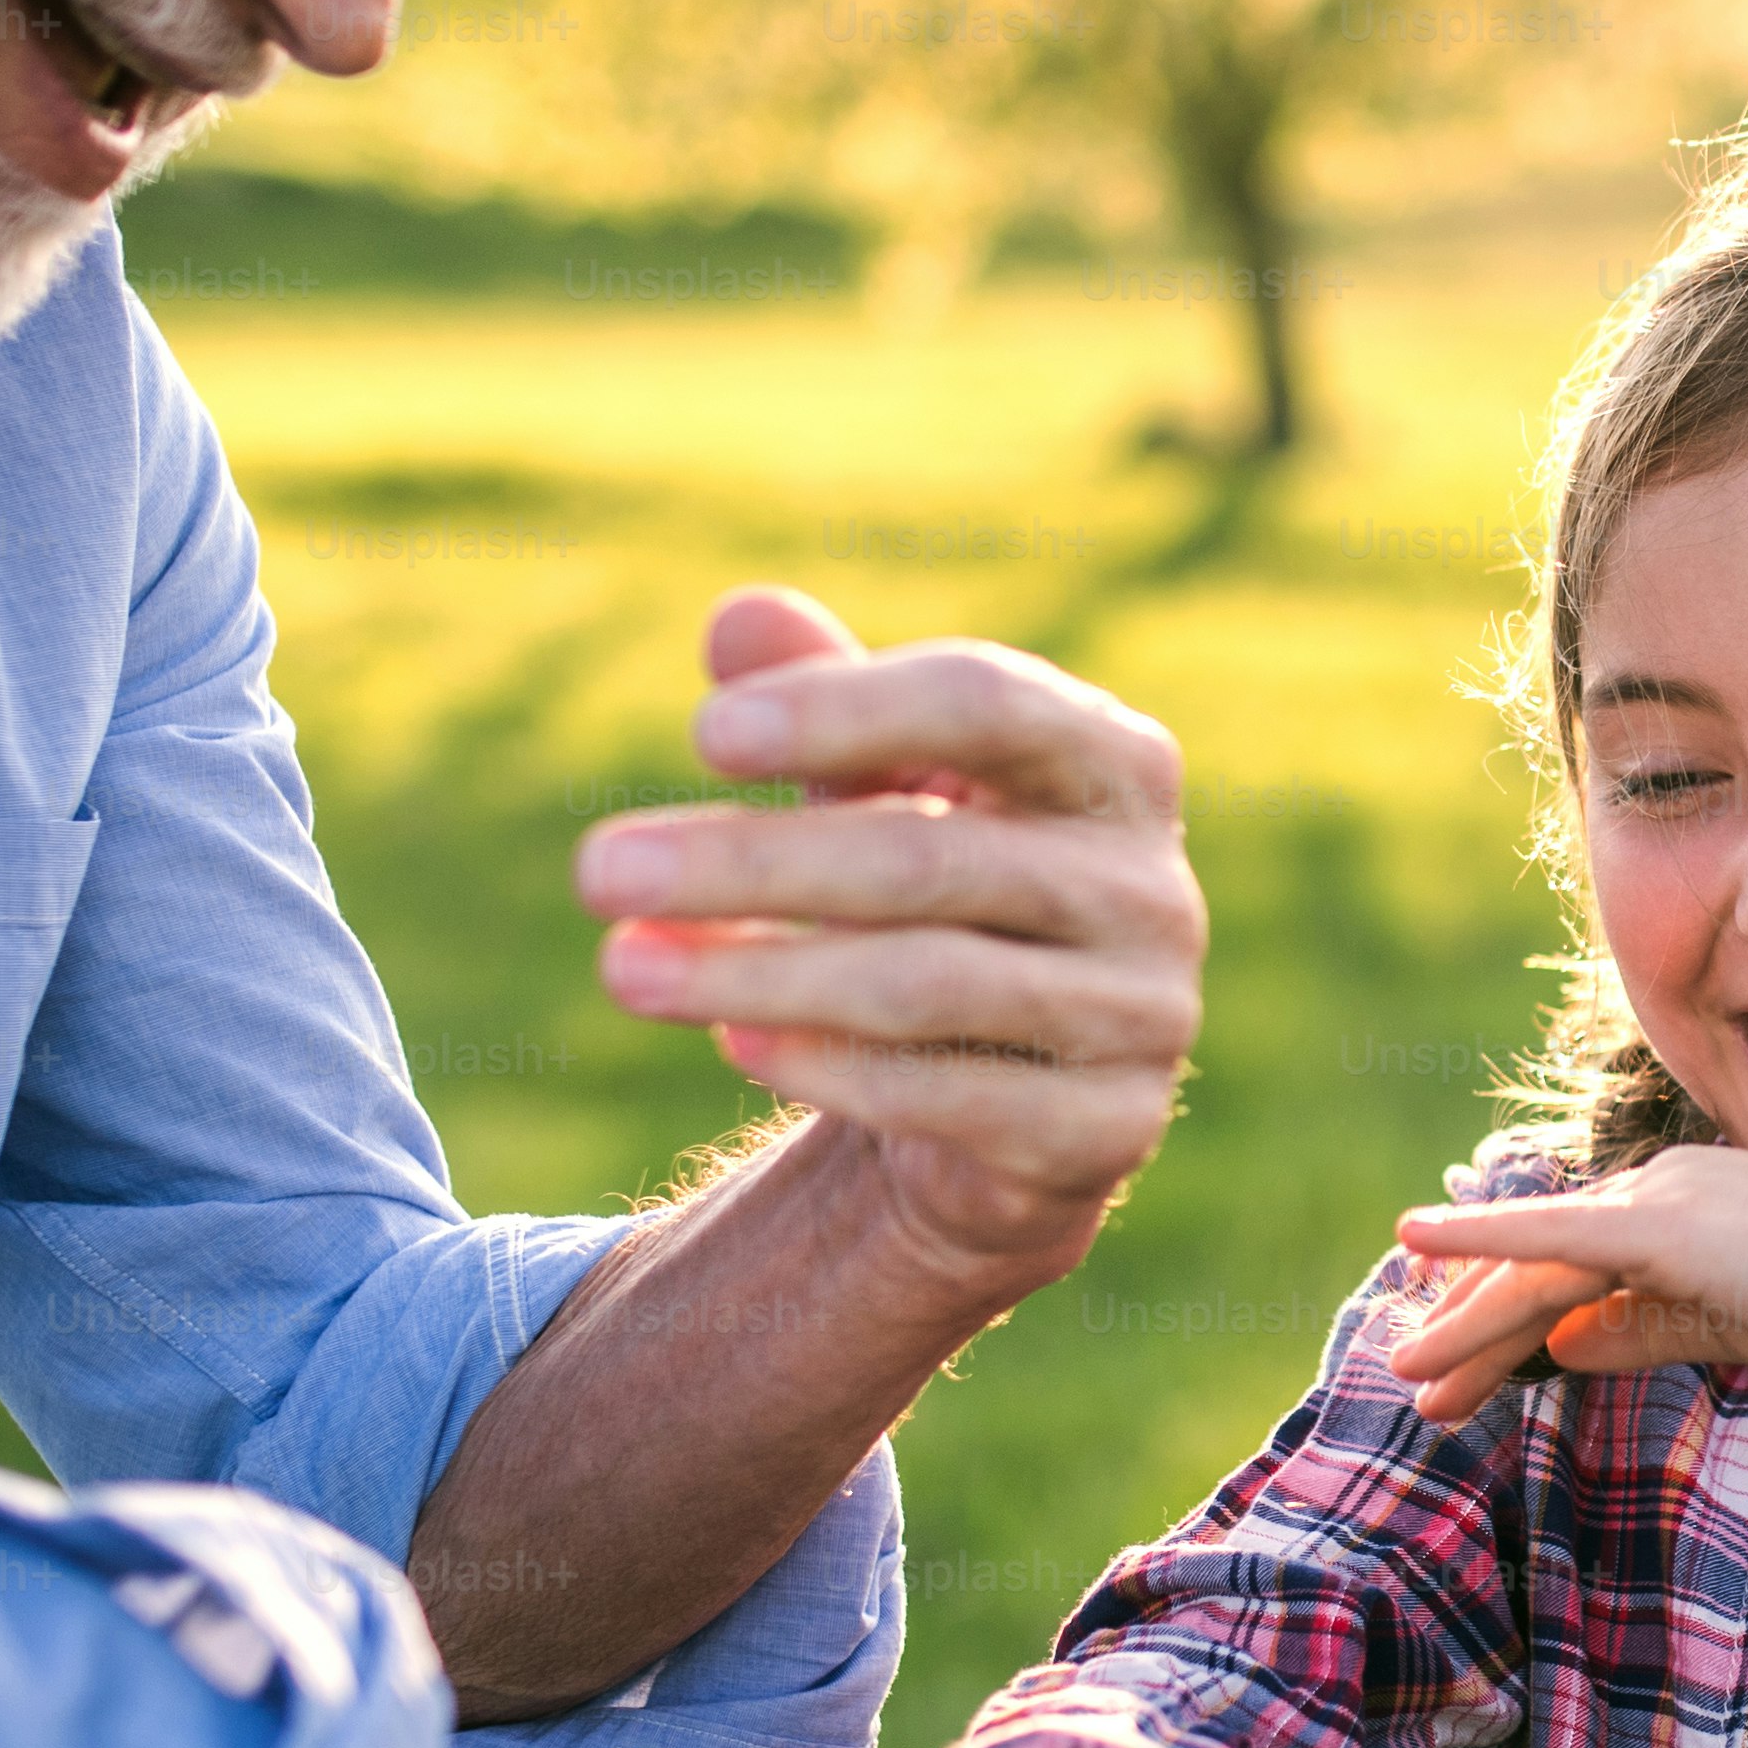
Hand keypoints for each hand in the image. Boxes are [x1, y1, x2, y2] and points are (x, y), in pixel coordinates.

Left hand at [579, 591, 1204, 1292]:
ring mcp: (1142, 1014)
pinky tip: (729, 1041)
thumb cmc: (941, 893)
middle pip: (930, 858)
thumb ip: (824, 698)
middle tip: (596, 872)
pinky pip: (947, 1097)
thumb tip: (740, 619)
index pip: (988, 703)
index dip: (846, 712)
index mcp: (1114, 763)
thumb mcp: (879, 786)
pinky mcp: (1106, 1129)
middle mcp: (1151, 886)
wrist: (1018, 1091)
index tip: (702, 738)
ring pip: (926, 986)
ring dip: (756, 976)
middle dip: (749, 865)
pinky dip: (826, 1066)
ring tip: (622, 969)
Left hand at [1389, 1144, 1747, 1423]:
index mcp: (1695, 1204)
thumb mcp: (1734, 1327)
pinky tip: (1415, 1241)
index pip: (1576, 1261)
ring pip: (1538, 1267)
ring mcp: (1671, 1198)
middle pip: (1544, 1263)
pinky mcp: (1671, 1227)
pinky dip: (1482, 1240)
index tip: (1460, 1367)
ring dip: (1466, 1324)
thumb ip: (1647, 1325)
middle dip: (1474, 1328)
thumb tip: (1566, 1341)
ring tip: (1405, 1379)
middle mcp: (1672, 1185)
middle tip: (1414, 1384)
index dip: (1508, 1314)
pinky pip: (1553, 1238)